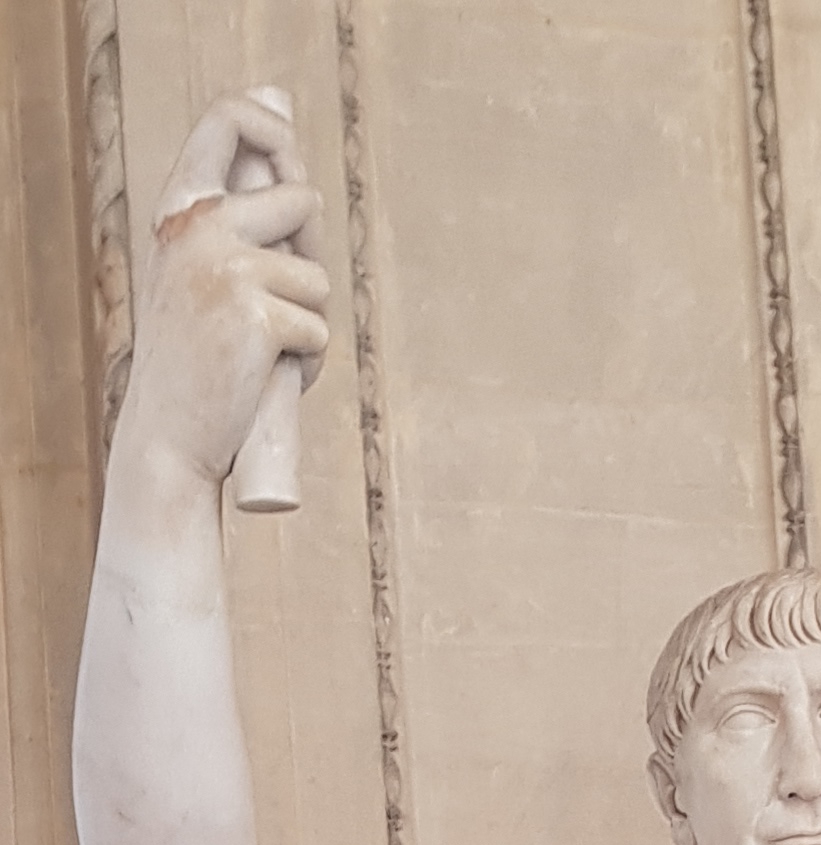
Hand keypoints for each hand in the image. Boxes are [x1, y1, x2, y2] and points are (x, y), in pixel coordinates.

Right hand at [121, 97, 327, 486]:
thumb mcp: (205, 265)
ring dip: (306, 324)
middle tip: (279, 304)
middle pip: (303, 200)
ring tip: (260, 355)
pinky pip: (318, 331)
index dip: (273, 127)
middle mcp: (200, 226)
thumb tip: (278, 95)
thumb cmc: (196, 356)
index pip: (228, 117)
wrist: (168, 438)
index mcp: (181, 208)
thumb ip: (240, 199)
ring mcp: (228, 268)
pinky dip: (306, 365)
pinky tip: (265, 381)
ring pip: (316, 279)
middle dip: (310, 254)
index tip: (288, 158)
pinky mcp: (258, 316)